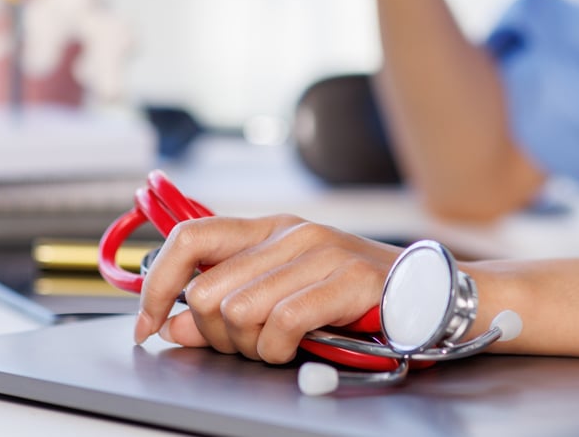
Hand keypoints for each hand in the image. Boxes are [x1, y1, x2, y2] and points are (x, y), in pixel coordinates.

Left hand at [134, 215, 402, 362]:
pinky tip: (292, 349)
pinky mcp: (347, 279)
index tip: (148, 322)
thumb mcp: (285, 294)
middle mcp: (290, 233)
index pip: (189, 238)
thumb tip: (172, 324)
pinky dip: (277, 349)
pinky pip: (281, 323)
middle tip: (242, 346)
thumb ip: (227, 304)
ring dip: (248, 346)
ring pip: (236, 310)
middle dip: (214, 334)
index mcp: (269, 229)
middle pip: (206, 290)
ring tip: (274, 347)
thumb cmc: (356, 298)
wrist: (431, 295)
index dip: (157, 283)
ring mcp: (320, 252)